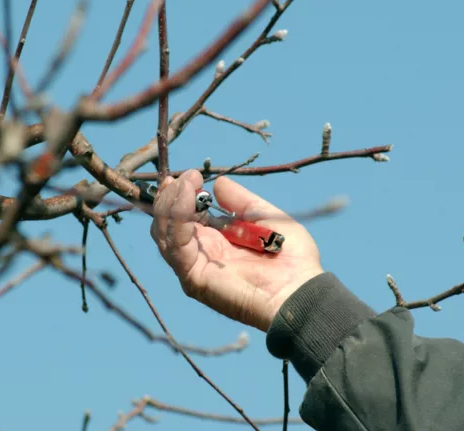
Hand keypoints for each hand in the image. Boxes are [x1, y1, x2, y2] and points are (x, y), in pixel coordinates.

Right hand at [150, 169, 323, 331]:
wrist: (300, 289)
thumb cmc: (291, 260)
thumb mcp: (265, 218)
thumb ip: (241, 202)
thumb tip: (218, 184)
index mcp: (214, 242)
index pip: (182, 216)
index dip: (179, 194)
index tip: (191, 174)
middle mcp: (199, 255)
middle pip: (165, 224)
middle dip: (170, 196)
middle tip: (188, 176)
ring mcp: (193, 267)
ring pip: (163, 233)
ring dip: (171, 203)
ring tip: (188, 182)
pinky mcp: (194, 278)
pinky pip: (176, 246)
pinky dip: (177, 219)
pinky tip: (188, 198)